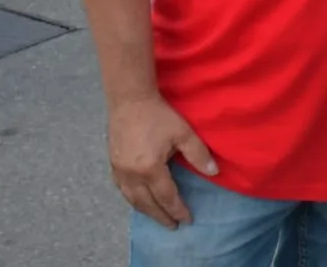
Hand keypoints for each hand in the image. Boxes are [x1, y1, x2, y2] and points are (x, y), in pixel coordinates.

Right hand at [107, 95, 218, 228]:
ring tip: (157, 216)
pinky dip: (132, 198)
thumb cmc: (159, 115)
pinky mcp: (112, 163)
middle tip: (173, 226)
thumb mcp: (184, 133)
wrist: (130, 99)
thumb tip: (214, 172)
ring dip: (146, 210)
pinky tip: (138, 199)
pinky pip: (121, 189)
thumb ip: (198, 154)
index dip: (178, 210)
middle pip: (147, 204)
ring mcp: (119, 170)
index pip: (166, 197)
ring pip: (132, 199)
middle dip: (161, 216)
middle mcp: (132, 175)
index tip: (187, 220)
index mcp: (150, 169)